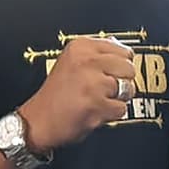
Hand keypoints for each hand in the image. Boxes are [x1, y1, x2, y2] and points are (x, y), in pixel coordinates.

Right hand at [16, 35, 142, 152]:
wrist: (38, 121)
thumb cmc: (56, 94)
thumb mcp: (71, 61)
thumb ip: (97, 53)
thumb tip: (122, 48)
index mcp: (81, 46)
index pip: (123, 51)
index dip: (119, 66)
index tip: (106, 73)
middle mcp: (86, 61)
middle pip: (129, 68)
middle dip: (121, 81)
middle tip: (102, 89)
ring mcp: (92, 83)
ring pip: (128, 89)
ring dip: (116, 99)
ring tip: (97, 100)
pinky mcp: (96, 105)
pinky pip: (122, 109)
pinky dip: (111, 114)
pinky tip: (94, 111)